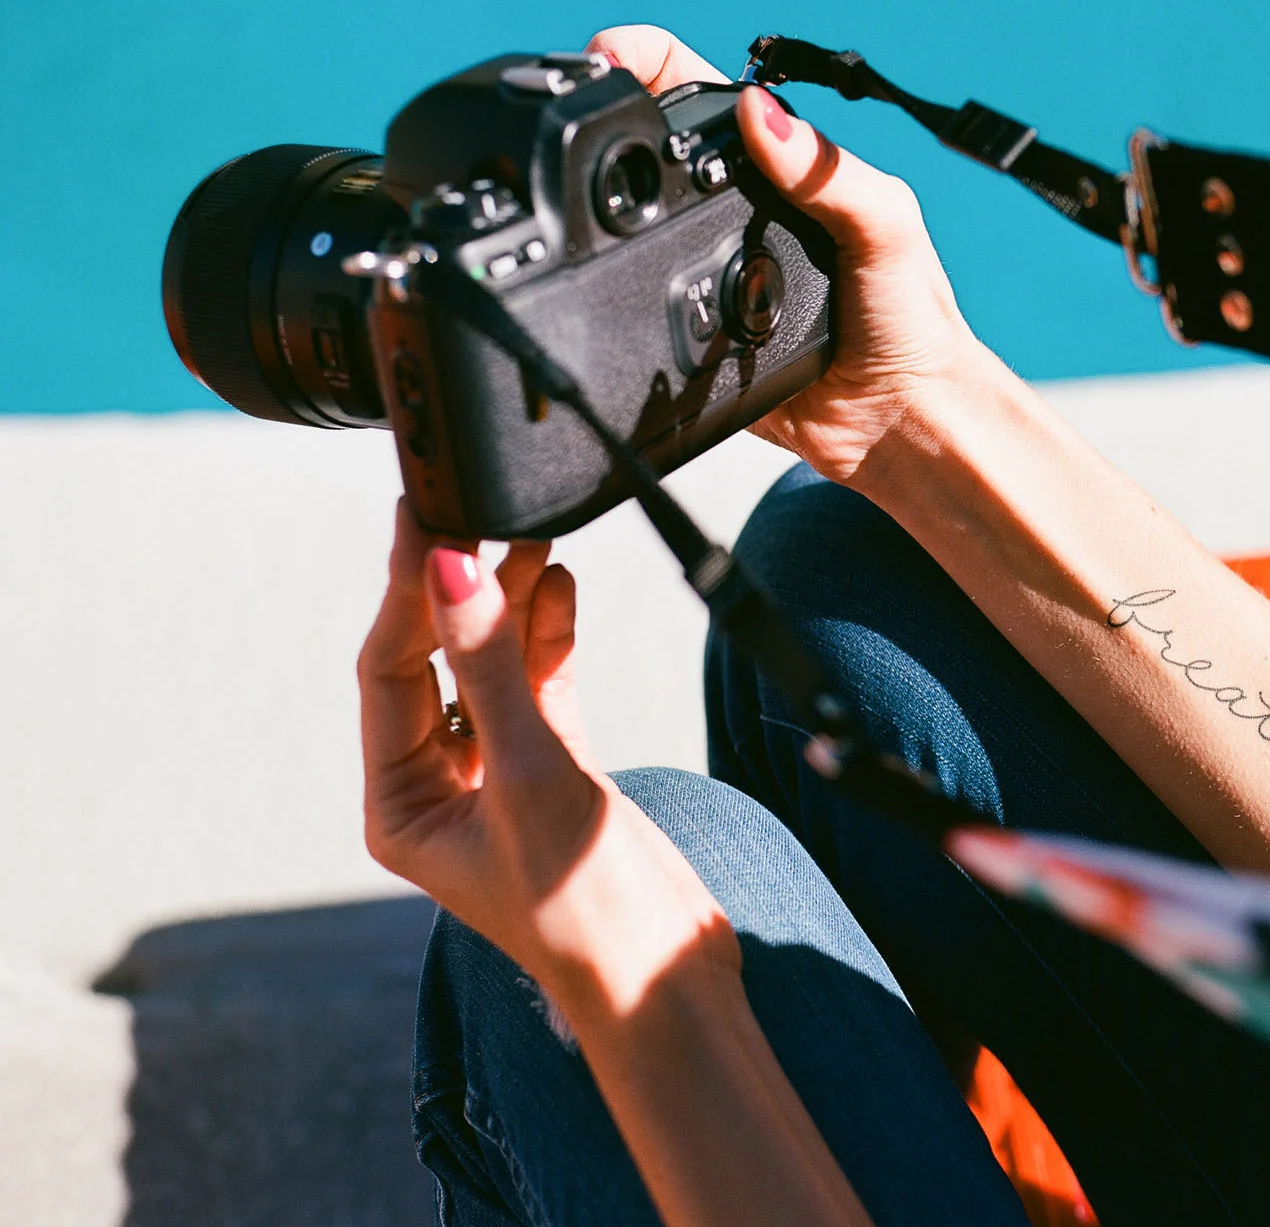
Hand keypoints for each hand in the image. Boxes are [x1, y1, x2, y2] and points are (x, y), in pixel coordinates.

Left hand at [357, 500, 735, 1016]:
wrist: (668, 973)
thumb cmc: (588, 906)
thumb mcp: (534, 775)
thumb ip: (493, 667)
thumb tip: (451, 571)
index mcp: (400, 805)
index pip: (390, 672)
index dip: (408, 592)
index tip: (426, 519)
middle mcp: (437, 788)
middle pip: (435, 660)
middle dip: (459, 587)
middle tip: (474, 508)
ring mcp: (498, 776)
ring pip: (491, 666)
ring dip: (510, 602)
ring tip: (532, 532)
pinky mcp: (555, 769)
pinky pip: (539, 684)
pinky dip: (549, 635)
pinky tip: (562, 584)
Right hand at [587, 25, 990, 482]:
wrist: (900, 421)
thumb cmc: (912, 317)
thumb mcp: (887, 228)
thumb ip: (832, 174)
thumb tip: (761, 113)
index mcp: (782, 168)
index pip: (703, 91)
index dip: (647, 62)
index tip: (607, 57)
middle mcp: (738, 211)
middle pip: (652, 151)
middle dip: (609, 126)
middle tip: (581, 125)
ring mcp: (707, 269)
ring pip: (633, 227)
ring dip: (604, 214)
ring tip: (580, 196)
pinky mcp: (687, 332)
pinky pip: (638, 306)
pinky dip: (616, 292)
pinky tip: (606, 282)